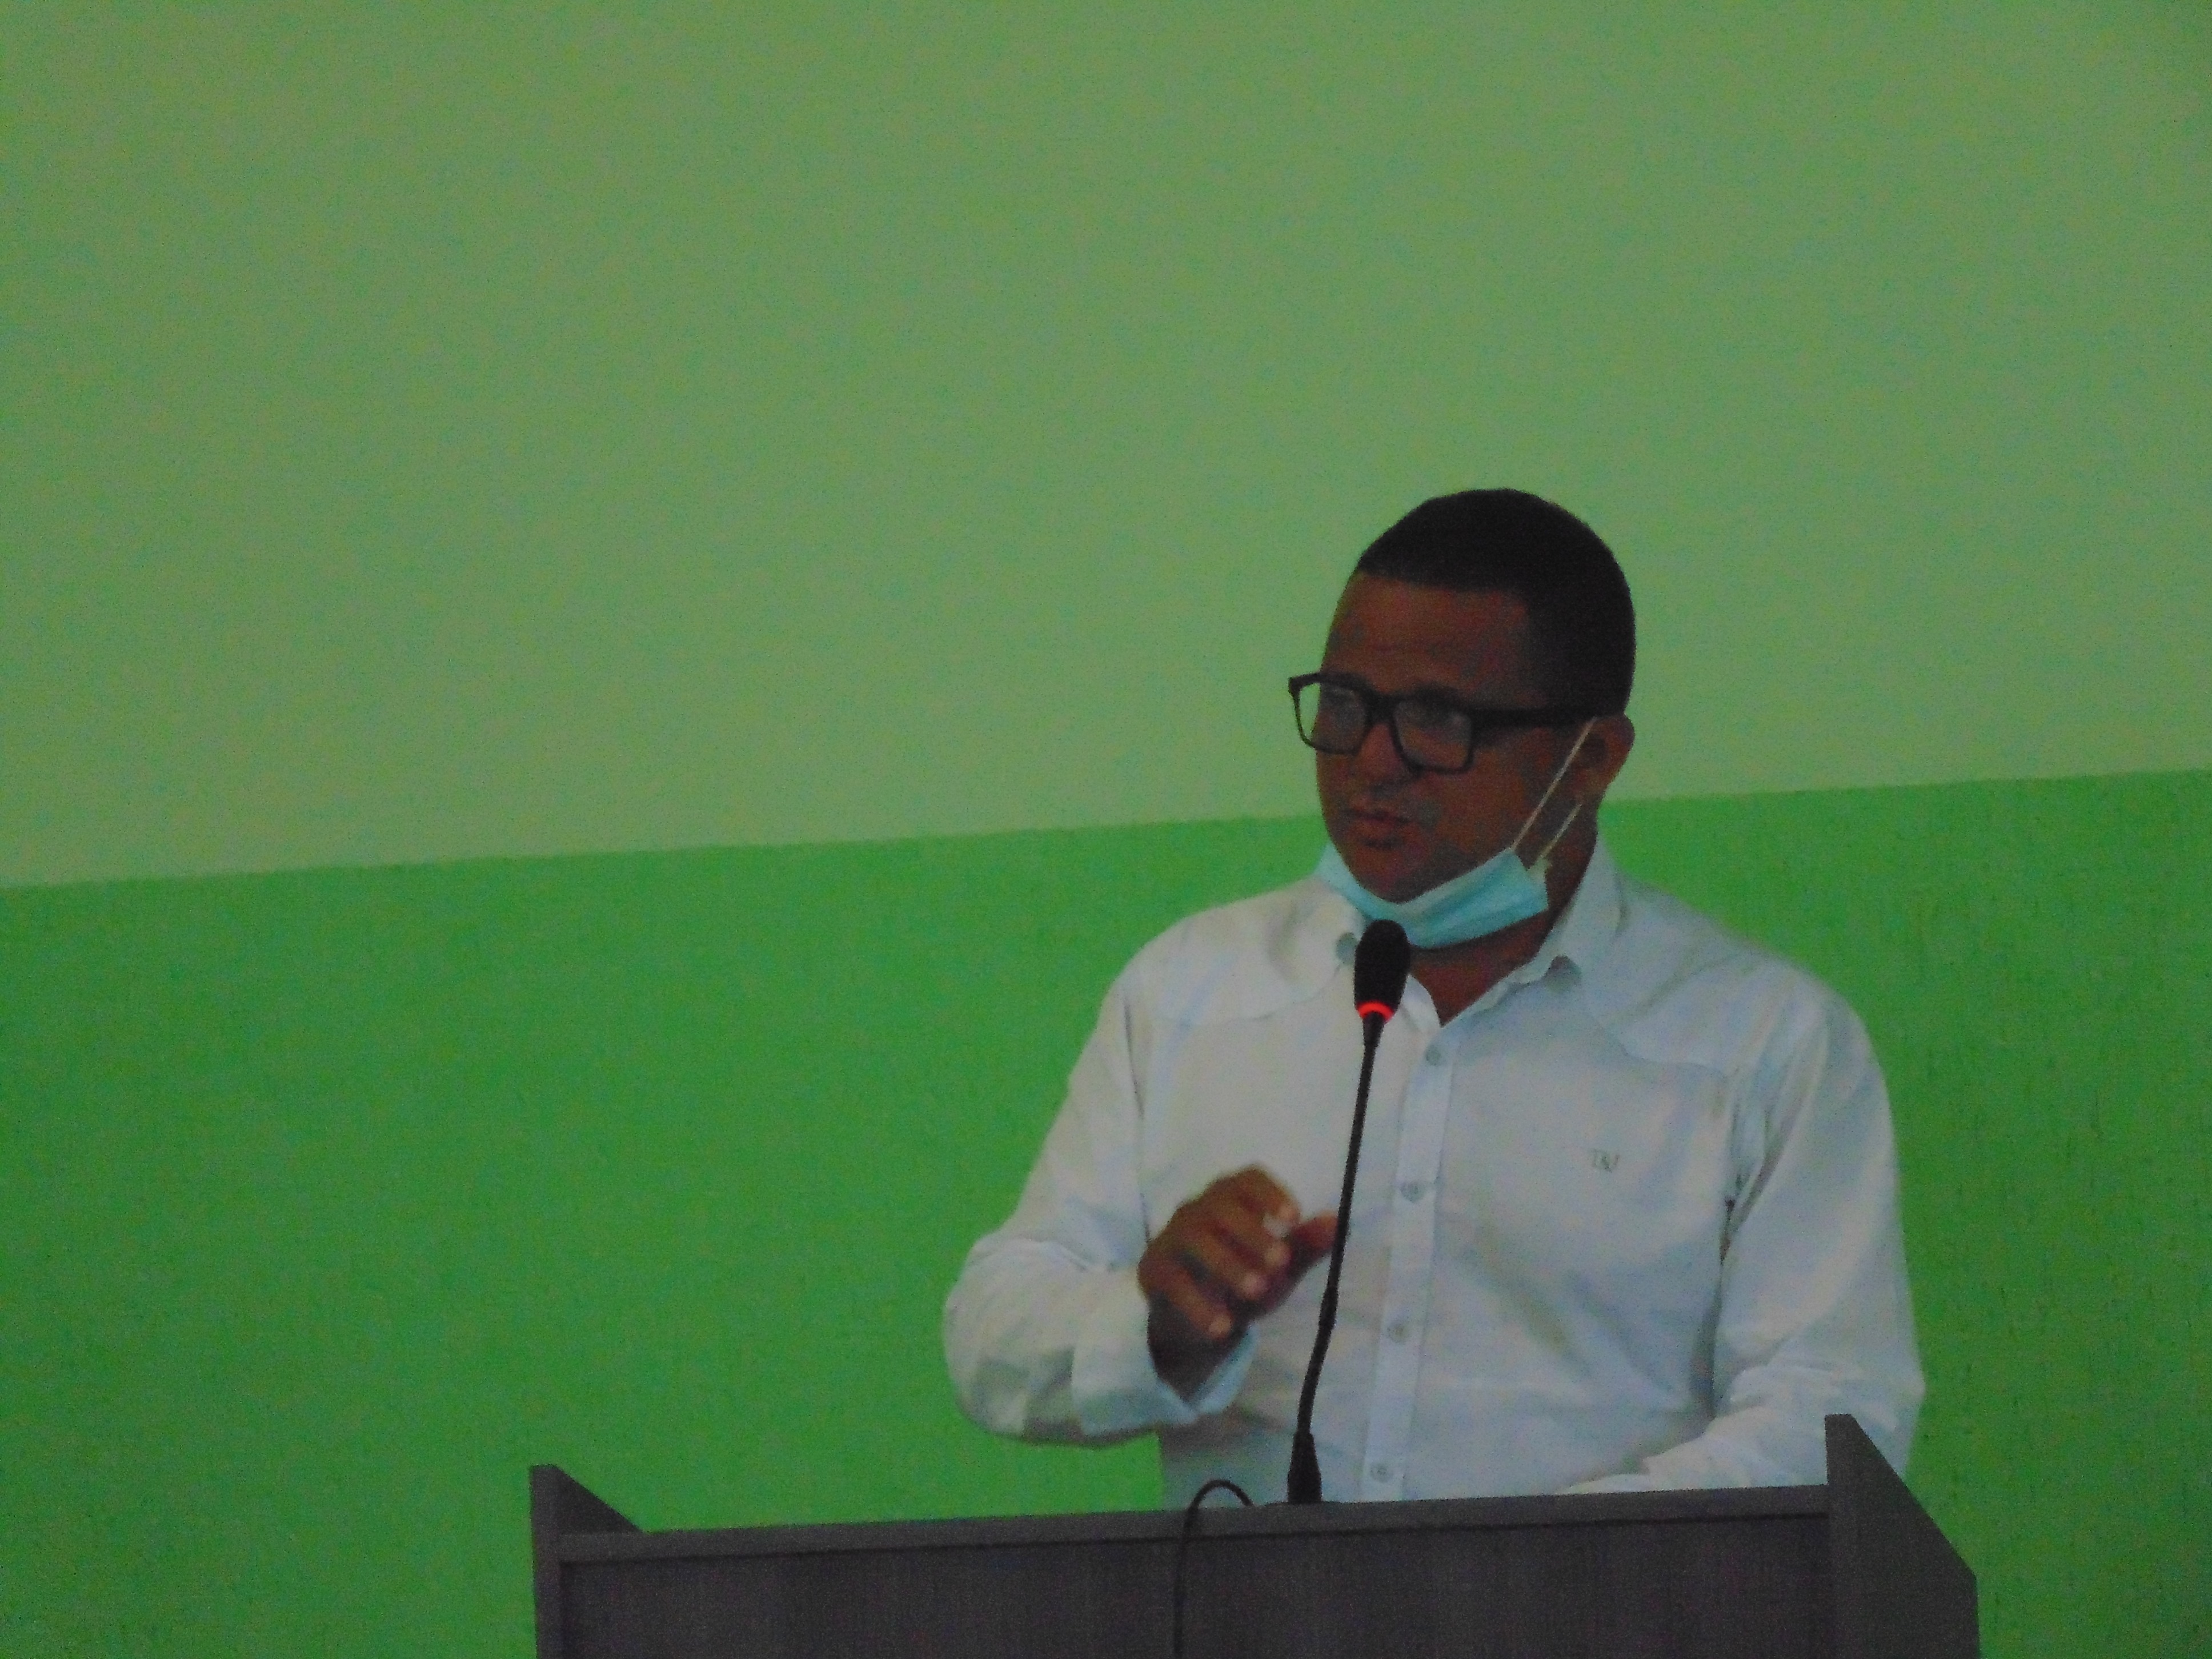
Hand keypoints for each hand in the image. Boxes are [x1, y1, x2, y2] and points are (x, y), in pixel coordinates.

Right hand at [1137, 1166, 1336, 1391]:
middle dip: (1252, 1233)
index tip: (1293, 1217)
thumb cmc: (1242, 1277)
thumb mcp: (1278, 1267)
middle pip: (1221, 1207)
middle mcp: (1198, 1209)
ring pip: (1194, 1239)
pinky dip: (1198, 1304)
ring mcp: (1172, 1237)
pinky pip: (1173, 1281)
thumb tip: (1339, 1222)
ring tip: (1258, 1292)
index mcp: (1231, 1199)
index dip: (1269, 1193)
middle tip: (1281, 1263)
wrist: (1197, 1317)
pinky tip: (1222, 1327)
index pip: (1247, 1179)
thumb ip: (1304, 1246)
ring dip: (1228, 1264)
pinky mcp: (1153, 1270)